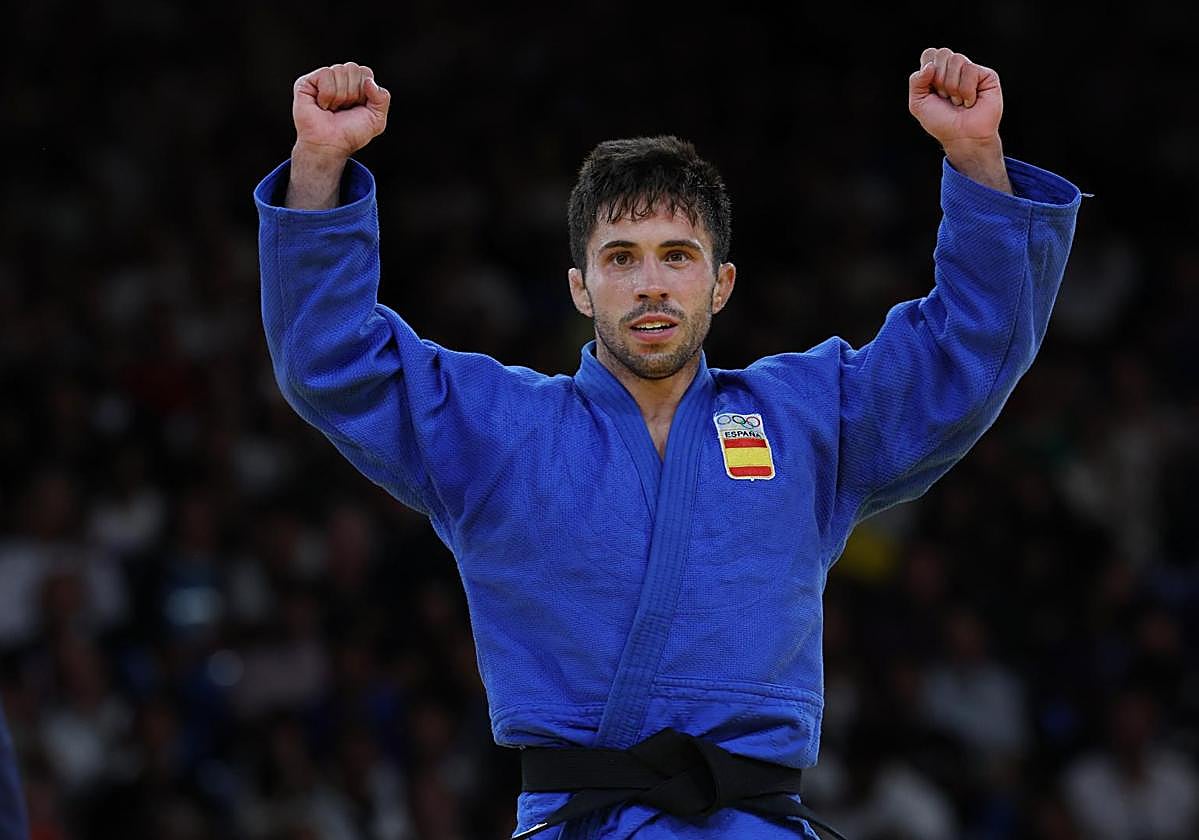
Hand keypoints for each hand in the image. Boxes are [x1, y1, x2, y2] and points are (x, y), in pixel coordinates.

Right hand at [286, 62, 389, 208]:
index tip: (357, 107)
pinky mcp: (307, 82)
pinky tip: (322, 105)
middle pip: (353, 68)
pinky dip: (327, 94)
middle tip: (344, 108)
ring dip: (340, 96)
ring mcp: (322, 79)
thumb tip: (368, 81)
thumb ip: (382, 98)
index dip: (364, 92)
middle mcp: (339, 78)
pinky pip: (325, 74)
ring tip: (332, 109)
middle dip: (353, 93)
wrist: (331, 145)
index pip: (365, 72)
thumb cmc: (351, 133)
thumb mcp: (376, 119)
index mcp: (356, 84)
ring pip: (339, 70)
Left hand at [909, 48, 1009, 192]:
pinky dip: (966, 91)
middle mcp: (954, 68)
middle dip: (939, 80)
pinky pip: (970, 70)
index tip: (932, 90)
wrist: (961, 137)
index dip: (927, 71)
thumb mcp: (918, 103)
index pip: (930, 53)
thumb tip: (929, 65)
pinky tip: (970, 101)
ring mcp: (971, 70)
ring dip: (953, 87)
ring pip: (956, 59)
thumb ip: (916, 81)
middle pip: (942, 53)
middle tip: (945, 97)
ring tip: (958, 101)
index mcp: (937, 71)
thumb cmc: (941, 122)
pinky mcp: (986, 75)